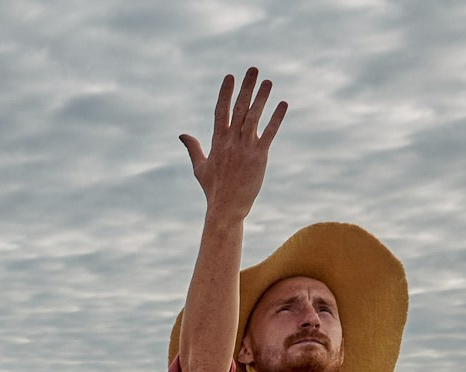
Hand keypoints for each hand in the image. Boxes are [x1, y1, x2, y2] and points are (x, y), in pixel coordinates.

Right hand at [178, 68, 286, 221]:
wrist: (226, 208)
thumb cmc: (213, 189)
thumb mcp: (199, 167)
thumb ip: (193, 148)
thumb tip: (182, 135)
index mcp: (217, 142)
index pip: (220, 111)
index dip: (225, 93)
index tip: (230, 76)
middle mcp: (231, 142)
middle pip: (239, 108)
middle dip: (246, 87)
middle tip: (253, 69)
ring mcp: (245, 148)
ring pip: (254, 117)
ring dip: (262, 98)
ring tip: (268, 81)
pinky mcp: (259, 156)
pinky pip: (269, 133)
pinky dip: (276, 118)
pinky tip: (283, 104)